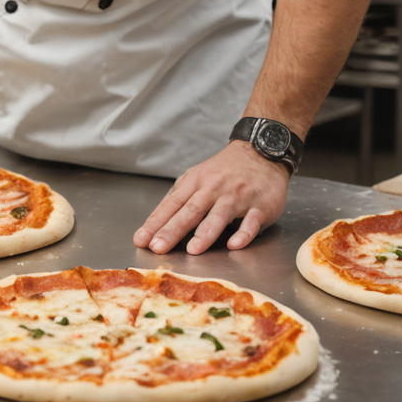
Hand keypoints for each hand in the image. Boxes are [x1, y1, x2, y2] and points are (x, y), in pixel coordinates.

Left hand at [133, 142, 290, 254]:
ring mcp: (237, 196)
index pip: (171, 205)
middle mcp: (213, 188)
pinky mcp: (260, 205)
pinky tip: (233, 245)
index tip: (141, 240)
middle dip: (172, 230)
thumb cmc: (224, 170)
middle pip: (190, 211)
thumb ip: (180, 198)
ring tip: (193, 249)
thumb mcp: (198, 177)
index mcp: (195, 182)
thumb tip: (157, 221)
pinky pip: (251, 222)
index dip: (155, 223)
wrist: (260, 151)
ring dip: (205, 233)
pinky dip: (243, 234)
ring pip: (218, 216)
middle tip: (158, 247)